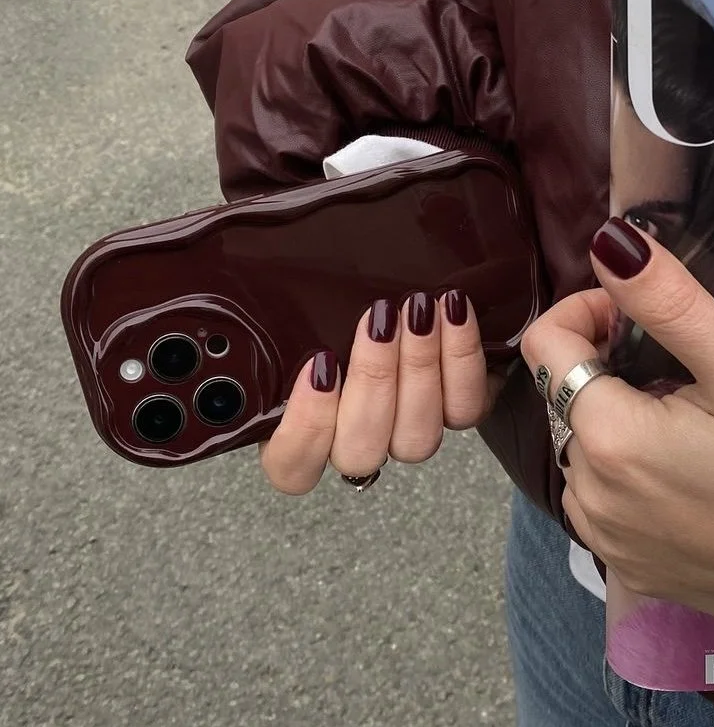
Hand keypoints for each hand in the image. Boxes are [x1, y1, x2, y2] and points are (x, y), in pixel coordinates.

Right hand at [260, 291, 503, 493]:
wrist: (412, 283)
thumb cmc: (337, 288)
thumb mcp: (296, 286)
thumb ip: (268, 292)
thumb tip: (233, 259)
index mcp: (303, 425)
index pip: (291, 467)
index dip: (305, 427)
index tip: (318, 365)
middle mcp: (358, 439)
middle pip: (361, 449)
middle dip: (372, 380)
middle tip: (378, 319)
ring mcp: (409, 429)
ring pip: (416, 438)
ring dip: (419, 368)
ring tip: (418, 309)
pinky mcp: (458, 408)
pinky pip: (466, 407)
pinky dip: (461, 359)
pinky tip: (452, 312)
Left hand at [521, 218, 713, 629]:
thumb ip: (668, 300)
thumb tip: (608, 240)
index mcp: (607, 438)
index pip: (545, 345)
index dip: (589, 311)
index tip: (643, 316)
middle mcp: (587, 496)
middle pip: (565, 397)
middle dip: (608, 366)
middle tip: (682, 368)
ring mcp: (606, 542)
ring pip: (582, 448)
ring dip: (618, 420)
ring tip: (690, 420)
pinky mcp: (631, 571)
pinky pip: (605, 501)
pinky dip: (629, 474)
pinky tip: (687, 472)